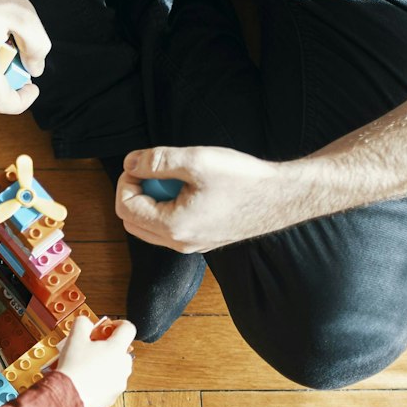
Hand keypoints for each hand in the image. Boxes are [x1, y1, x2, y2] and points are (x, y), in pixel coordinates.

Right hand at [53, 315, 135, 406]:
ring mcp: (119, 383)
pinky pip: (110, 384)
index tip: (106, 328)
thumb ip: (83, 323)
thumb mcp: (75, 337)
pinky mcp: (112, 396)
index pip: (128, 328)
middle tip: (91, 347)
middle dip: (108, 347)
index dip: (117, 324)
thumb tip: (86, 323)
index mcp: (117, 349)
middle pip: (122, 350)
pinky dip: (101, 380)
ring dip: (106, 364)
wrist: (68, 395)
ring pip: (117, 368)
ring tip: (87, 365)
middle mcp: (123, 366)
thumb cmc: (73, 367)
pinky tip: (86, 379)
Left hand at [116, 145, 302, 252]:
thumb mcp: (197, 161)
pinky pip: (171, 227)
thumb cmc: (244, 180)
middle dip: (135, 192)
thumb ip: (157, 161)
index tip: (142, 162)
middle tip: (154, 169)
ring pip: (150, 226)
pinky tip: (190, 188)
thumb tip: (130, 163)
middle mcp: (179, 243)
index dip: (127, 180)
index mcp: (173, 227)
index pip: (124, 207)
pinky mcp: (204, 240)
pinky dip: (169, 208)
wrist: (282, 197)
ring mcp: (192, 245)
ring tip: (174, 178)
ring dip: (152, 200)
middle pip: (132, 220)